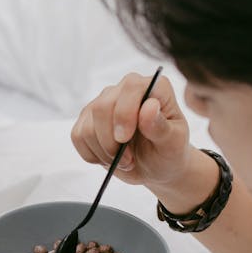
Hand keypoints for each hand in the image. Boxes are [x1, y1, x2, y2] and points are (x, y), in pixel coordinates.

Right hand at [71, 72, 191, 187]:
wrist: (156, 166)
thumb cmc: (169, 151)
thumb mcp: (173, 143)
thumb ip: (162, 126)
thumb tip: (149, 106)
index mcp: (153, 87)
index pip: (131, 87)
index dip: (124, 113)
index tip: (125, 138)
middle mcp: (126, 89)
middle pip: (102, 107)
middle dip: (111, 141)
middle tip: (128, 160)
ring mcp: (104, 102)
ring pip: (88, 125)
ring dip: (103, 152)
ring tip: (124, 162)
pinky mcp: (88, 119)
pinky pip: (78, 136)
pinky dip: (92, 154)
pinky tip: (108, 159)